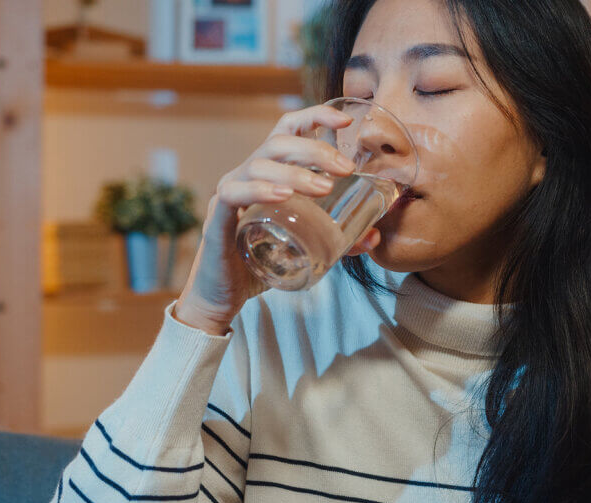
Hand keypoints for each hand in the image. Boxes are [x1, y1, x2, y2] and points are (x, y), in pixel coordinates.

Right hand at [174, 104, 356, 334]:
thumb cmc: (261, 265)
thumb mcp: (307, 247)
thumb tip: (373, 237)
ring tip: (324, 189)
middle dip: (316, 149)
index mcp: (267, 172)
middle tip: (346, 169)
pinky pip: (234, 193)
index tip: (346, 121)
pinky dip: (259, 189)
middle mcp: (246, 175)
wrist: (222, 298)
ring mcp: (229, 194)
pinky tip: (282, 196)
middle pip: (278, 142)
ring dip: (295, 172)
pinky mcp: (216, 218)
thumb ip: (339, 241)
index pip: (287, 130)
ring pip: (259, 164)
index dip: (315, 117)